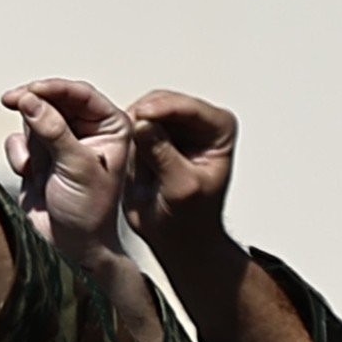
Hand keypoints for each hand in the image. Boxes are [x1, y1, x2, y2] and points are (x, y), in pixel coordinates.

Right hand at [1, 78, 129, 264]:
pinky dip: (18, 152)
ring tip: (31, 161)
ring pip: (34, 116)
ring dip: (27, 135)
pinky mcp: (40, 155)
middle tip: (10, 100)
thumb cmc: (87, 212)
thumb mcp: (76, 167)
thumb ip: (53, 131)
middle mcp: (88, 130)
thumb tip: (28, 99)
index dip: (54, 88)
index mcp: (111, 127)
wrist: (68, 249)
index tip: (30, 90)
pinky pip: (20, 139)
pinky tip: (27, 172)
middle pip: (54, 99)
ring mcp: (62, 141)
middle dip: (33, 103)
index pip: (80, 94)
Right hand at [123, 90, 238, 255]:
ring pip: (144, 110)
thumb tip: (143, 124)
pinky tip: (121, 151)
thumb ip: (163, 155)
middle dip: (142, 116)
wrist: (180, 239)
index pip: (188, 108)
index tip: (139, 116)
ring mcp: (176, 127)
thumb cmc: (191, 220)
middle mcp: (200, 122)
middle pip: (163, 102)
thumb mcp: (180, 188)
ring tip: (122, 149)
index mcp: (219, 129)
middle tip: (124, 134)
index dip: (161, 110)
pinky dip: (125, 136)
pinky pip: (133, 126)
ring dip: (131, 127)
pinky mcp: (155, 135)